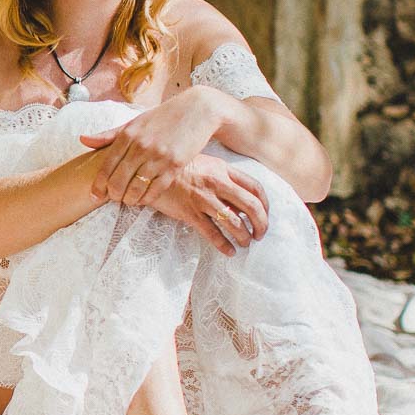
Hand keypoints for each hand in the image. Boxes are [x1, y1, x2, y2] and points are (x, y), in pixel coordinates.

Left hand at [79, 89, 225, 206]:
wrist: (197, 110)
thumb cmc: (162, 117)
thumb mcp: (133, 122)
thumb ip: (108, 135)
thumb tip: (82, 140)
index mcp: (128, 135)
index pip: (106, 165)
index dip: (99, 184)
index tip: (94, 195)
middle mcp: (141, 146)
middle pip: (119, 180)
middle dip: (113, 194)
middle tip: (113, 199)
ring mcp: (158, 157)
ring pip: (136, 187)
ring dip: (130, 199)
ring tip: (128, 201)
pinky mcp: (175, 165)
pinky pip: (156, 188)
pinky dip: (148, 197)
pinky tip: (144, 198)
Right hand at [145, 154, 269, 255]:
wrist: (148, 171)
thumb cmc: (178, 167)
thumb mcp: (205, 163)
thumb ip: (223, 175)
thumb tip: (240, 195)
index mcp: (223, 170)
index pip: (255, 187)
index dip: (265, 204)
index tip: (266, 214)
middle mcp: (217, 184)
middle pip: (251, 206)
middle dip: (261, 224)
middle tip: (260, 234)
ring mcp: (203, 199)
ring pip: (234, 222)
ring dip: (244, 236)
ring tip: (245, 243)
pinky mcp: (189, 213)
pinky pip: (212, 233)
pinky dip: (224, 245)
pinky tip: (229, 252)